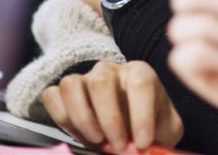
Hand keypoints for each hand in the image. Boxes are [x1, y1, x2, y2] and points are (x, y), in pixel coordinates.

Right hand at [41, 60, 182, 152]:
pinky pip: (53, 95)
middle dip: (108, 119)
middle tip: (117, 146)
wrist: (133, 120)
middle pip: (101, 81)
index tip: (142, 143)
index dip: (141, 115)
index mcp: (141, 74)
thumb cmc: (151, 123)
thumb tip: (151, 153)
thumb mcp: (165, 130)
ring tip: (96, 140)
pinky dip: (61, 117)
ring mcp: (85, 78)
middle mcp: (112, 70)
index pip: (140, 84)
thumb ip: (162, 139)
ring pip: (72, 85)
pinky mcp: (66, 92)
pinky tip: (77, 134)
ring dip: (82, 117)